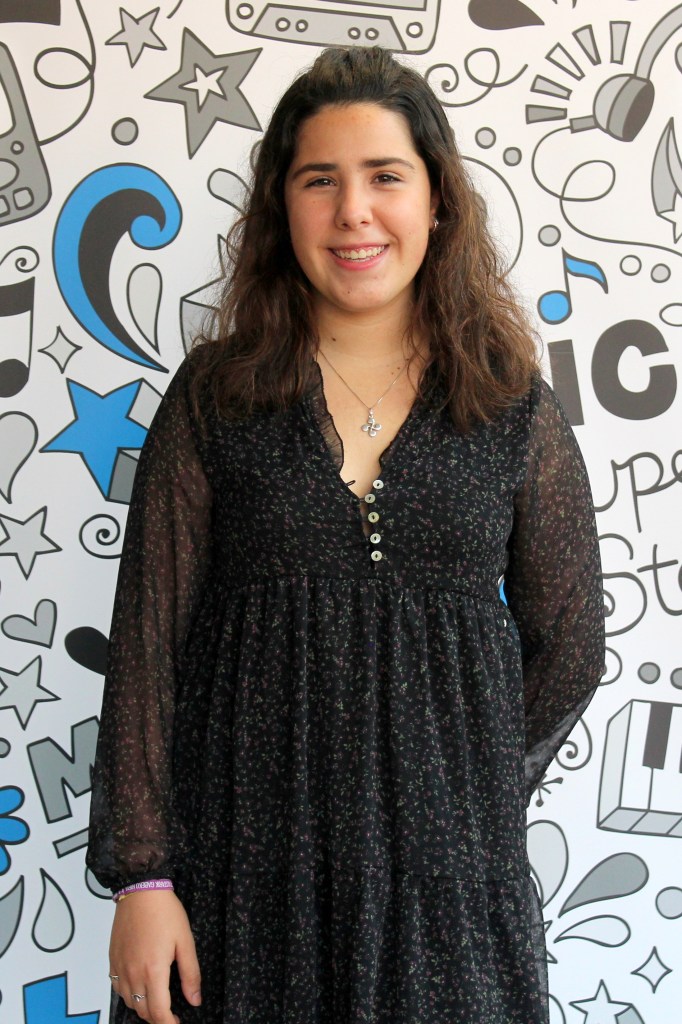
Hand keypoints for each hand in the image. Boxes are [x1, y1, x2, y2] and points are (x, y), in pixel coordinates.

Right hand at [109, 890, 200, 1023]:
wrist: (140, 890)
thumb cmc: (164, 911)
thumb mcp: (185, 941)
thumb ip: (190, 974)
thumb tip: (194, 999)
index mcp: (153, 971)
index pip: (158, 1013)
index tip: (177, 1023)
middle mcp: (133, 973)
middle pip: (142, 1012)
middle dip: (158, 1017)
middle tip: (171, 1012)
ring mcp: (119, 968)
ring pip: (129, 1002)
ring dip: (143, 1007)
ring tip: (157, 999)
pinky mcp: (112, 961)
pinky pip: (117, 988)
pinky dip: (129, 994)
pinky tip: (139, 986)